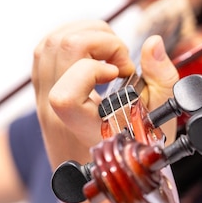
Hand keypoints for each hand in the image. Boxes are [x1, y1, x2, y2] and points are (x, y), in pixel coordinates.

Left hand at [31, 20, 178, 167]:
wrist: (99, 168)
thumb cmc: (133, 146)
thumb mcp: (159, 116)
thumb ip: (161, 79)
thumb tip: (152, 43)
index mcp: (81, 128)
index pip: (64, 94)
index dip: (92, 71)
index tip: (119, 75)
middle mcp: (53, 113)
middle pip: (59, 49)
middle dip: (98, 40)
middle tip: (120, 62)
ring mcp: (41, 100)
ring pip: (47, 44)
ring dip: (85, 34)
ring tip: (109, 54)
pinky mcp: (40, 88)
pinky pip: (44, 50)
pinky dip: (71, 38)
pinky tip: (94, 50)